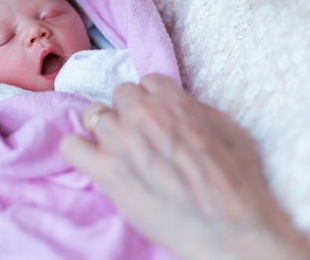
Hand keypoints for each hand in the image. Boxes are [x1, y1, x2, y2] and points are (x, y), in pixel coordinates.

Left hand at [61, 74, 309, 259]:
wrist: (228, 228)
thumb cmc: (239, 183)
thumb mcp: (229, 131)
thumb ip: (198, 111)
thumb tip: (183, 106)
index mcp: (174, 101)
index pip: (147, 81)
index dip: (152, 100)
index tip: (156, 117)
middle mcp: (143, 113)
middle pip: (120, 94)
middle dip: (128, 112)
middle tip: (139, 136)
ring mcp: (120, 139)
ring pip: (94, 115)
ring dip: (104, 131)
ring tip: (118, 152)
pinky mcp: (105, 170)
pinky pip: (71, 146)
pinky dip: (78, 150)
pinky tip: (92, 161)